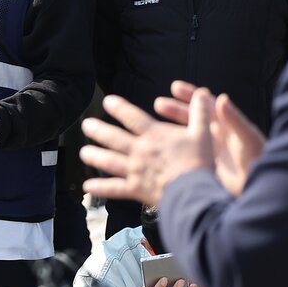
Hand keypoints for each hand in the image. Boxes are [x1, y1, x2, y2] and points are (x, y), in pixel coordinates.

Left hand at [80, 91, 215, 206]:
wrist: (194, 192)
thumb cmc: (199, 163)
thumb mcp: (203, 134)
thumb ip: (200, 113)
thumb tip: (204, 94)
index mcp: (154, 136)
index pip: (132, 117)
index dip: (119, 108)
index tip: (107, 101)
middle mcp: (140, 151)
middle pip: (114, 138)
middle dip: (98, 130)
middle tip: (85, 124)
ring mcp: (135, 170)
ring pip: (109, 161)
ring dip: (94, 156)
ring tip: (83, 152)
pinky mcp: (136, 189)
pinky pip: (114, 188)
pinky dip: (100, 188)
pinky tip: (87, 186)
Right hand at [154, 81, 263, 195]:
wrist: (260, 189)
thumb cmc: (260, 162)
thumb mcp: (248, 139)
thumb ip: (235, 120)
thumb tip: (221, 98)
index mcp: (226, 124)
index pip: (205, 105)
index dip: (190, 95)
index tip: (175, 88)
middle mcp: (215, 135)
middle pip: (192, 118)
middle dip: (175, 110)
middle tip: (159, 104)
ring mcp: (208, 151)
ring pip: (186, 135)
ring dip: (171, 129)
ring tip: (153, 126)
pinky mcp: (203, 166)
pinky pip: (185, 154)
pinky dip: (173, 150)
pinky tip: (159, 150)